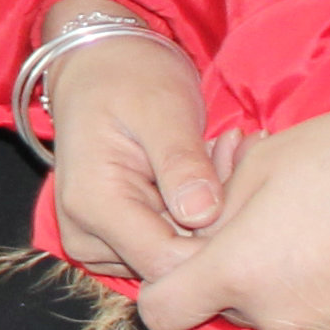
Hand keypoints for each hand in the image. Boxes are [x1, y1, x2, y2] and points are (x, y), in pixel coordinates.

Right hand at [38, 0, 226, 287]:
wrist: (100, 67)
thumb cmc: (129, 78)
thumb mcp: (162, 109)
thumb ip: (181, 162)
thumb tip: (203, 215)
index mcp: (93, 205)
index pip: (164, 262)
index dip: (213, 241)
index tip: (242, 181)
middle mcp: (87, 236)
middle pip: (172, 262)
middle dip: (214, 218)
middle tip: (234, 151)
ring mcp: (98, 244)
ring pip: (175, 255)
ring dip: (208, 213)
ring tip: (217, 152)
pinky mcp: (114, 242)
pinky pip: (168, 243)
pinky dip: (195, 212)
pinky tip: (204, 168)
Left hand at [131, 101, 329, 329]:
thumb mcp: (259, 163)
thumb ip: (212, 210)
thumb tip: (195, 230)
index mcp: (238, 273)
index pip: (159, 312)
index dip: (161, 279)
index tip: (185, 246)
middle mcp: (274, 320)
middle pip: (218, 310)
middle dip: (225, 268)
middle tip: (253, 213)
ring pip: (265, 316)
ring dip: (269, 280)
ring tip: (298, 223)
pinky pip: (311, 320)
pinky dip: (311, 291)